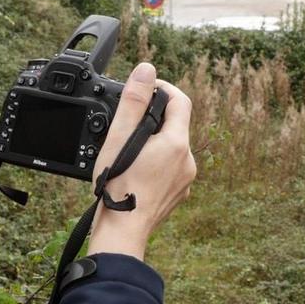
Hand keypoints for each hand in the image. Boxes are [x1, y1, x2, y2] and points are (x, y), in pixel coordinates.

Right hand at [87, 63, 195, 260]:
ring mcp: (184, 180)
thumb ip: (134, 101)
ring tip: (128, 151)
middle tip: (128, 122)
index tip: (146, 89)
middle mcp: (187, 161)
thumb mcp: (120, 138)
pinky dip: (155, 164)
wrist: (122, 232)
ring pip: (172, 148)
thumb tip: (147, 71)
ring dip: (154, 142)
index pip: (180, 101)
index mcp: (176, 143)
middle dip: (154, 119)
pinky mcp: (177, 195)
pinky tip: (135, 172)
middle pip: (176, 125)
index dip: (163, 89)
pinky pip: (170, 169)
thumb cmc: (117, 187)